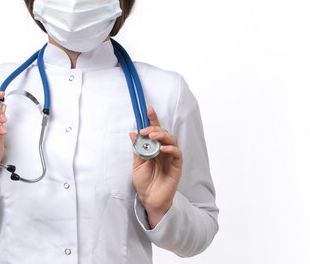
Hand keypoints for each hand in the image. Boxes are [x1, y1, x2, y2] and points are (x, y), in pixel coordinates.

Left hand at [129, 106, 182, 227]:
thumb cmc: (144, 182)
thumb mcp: (136, 164)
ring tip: (153, 136)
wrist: (148, 199)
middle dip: (155, 128)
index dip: (153, 119)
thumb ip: (137, 149)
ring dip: (162, 136)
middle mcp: (163, 151)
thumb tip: (132, 133)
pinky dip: (170, 148)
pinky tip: (162, 148)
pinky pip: (177, 154)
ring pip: (171, 140)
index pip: (154, 131)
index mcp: (154, 149)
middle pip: (164, 133)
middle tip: (145, 131)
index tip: (148, 109)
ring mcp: (170, 158)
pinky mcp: (176, 166)